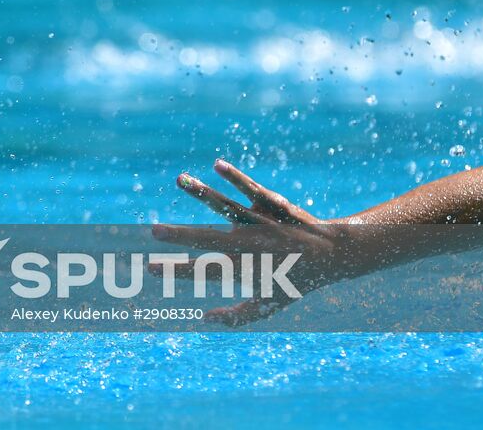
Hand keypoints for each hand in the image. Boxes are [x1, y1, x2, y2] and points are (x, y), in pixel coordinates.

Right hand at [151, 159, 338, 325]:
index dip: (175, 271)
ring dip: (202, 193)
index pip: (203, 272)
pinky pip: (251, 189)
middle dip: (180, 236)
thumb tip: (204, 319)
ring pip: (227, 207)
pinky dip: (235, 177)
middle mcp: (251, 245)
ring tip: (179, 180)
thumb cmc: (296, 282)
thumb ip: (236, 317)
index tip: (149, 268)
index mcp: (245, 270)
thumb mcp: (269, 308)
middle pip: (209, 240)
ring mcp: (261, 222)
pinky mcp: (271, 204)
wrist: (332, 255)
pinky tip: (216, 164)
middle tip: (153, 230)